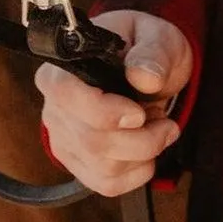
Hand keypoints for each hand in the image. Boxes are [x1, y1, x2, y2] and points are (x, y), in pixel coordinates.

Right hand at [35, 8, 192, 195]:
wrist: (146, 69)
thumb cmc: (144, 47)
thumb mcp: (156, 36)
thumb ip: (152, 52)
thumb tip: (144, 77)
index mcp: (63, 69)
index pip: (64, 95)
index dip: (103, 111)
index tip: (139, 114)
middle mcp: (55, 108)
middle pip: (91, 140)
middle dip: (142, 139)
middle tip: (168, 123)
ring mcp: (64, 139)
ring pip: (103, 167)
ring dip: (144, 153)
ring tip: (157, 127)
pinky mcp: (79, 164)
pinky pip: (107, 184)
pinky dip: (138, 172)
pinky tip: (146, 150)